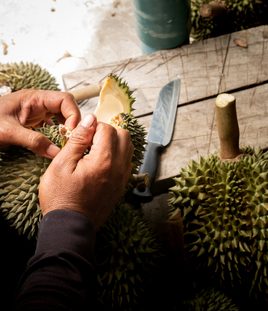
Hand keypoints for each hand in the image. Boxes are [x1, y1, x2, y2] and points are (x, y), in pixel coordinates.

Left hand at [0, 89, 80, 158]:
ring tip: (67, 140)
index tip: (71, 132)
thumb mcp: (8, 133)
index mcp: (33, 97)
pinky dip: (58, 131)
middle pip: (66, 106)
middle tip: (72, 139)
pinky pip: (52, 122)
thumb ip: (33, 142)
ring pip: (61, 115)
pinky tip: (58, 141)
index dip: (73, 114)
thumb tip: (57, 153)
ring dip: (67, 126)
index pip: (65, 99)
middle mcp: (37, 102)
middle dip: (72, 121)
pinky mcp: (32, 120)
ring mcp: (35, 111)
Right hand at [39, 114, 133, 229]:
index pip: (108, 129)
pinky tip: (101, 161)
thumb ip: (78, 140)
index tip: (81, 135)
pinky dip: (117, 156)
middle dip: (107, 131)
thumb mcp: (62, 165)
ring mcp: (122, 177)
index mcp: (104, 161)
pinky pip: (127, 162)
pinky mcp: (121, 185)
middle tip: (89, 140)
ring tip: (95, 150)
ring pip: (129, 148)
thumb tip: (90, 119)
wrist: (70, 225)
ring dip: (114, 142)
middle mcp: (119, 167)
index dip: (93, 127)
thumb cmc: (61, 197)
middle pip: (124, 135)